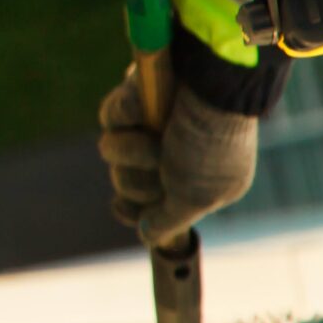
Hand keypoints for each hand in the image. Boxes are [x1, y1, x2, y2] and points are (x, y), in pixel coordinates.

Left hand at [98, 75, 257, 249]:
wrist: (212, 84)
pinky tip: (151, 106)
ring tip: (161, 133)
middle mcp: (171, 153)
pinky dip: (128, 114)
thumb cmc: (212, 144)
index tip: (122, 206)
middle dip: (138, 178)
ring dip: (133, 148)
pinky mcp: (136, 96)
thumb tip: (149, 238)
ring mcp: (151, 125)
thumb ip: (172, 219)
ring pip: (112, 152)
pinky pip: (111, 117)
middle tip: (163, 163)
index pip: (149, 206)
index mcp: (195, 181)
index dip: (133, 208)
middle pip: (126, 183)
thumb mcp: (199, 194)